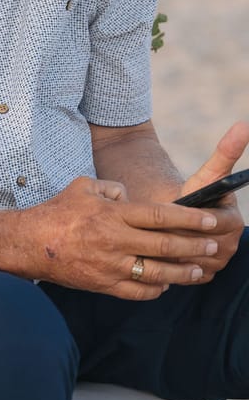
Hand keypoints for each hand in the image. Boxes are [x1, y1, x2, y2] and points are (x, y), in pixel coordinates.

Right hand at [26, 176, 225, 299]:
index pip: (161, 215)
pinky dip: (155, 289)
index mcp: (113, 214)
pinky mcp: (103, 285)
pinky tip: (165, 284)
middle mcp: (115, 240)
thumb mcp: (83, 186)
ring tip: (198, 270)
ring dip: (182, 273)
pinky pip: (138, 291)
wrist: (29, 243)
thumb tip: (129, 196)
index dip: (189, 218)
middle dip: (193, 246)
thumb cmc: (57, 211)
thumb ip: (112, 188)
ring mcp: (110, 266)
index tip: (210, 220)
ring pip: (157, 273)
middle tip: (213, 245)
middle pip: (164, 246)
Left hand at [163, 121, 248, 279]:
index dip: (193, 219)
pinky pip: (186, 274)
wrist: (177, 215)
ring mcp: (219, 263)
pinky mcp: (204, 275)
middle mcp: (231, 246)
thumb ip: (225, 153)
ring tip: (159, 237)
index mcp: (234, 223)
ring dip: (175, 251)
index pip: (215, 226)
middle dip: (181, 235)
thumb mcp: (206, 175)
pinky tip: (160, 252)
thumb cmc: (191, 192)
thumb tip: (243, 125)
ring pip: (193, 262)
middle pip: (203, 247)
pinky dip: (172, 264)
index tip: (175, 210)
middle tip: (160, 225)